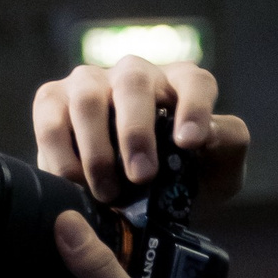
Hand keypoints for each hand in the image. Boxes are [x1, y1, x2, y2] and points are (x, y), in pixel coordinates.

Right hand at [34, 56, 247, 207]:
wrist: (133, 201)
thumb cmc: (180, 180)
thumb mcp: (219, 171)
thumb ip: (228, 146)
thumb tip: (207, 132)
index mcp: (181, 84)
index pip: (195, 82)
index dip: (194, 107)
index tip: (190, 142)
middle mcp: (135, 75)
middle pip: (134, 82)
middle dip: (136, 132)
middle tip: (142, 176)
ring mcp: (91, 84)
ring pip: (88, 98)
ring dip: (97, 148)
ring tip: (108, 192)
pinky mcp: (53, 102)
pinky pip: (50, 119)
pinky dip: (59, 154)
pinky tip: (74, 184)